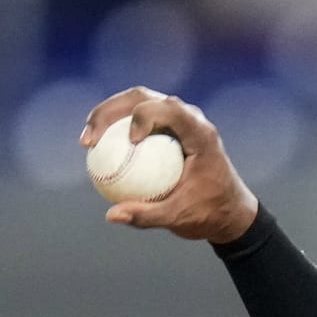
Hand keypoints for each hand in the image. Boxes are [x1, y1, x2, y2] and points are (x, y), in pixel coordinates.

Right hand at [79, 87, 258, 243]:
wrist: (229, 212)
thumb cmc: (210, 213)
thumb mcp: (180, 218)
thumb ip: (147, 216)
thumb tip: (111, 215)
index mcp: (201, 133)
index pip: (169, 109)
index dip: (143, 117)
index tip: (129, 142)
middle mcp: (190, 119)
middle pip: (143, 98)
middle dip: (110, 111)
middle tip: (89, 140)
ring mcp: (179, 120)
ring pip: (137, 103)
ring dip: (108, 115)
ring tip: (87, 141)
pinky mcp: (169, 128)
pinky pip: (138, 121)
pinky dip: (116, 129)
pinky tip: (96, 148)